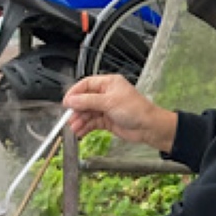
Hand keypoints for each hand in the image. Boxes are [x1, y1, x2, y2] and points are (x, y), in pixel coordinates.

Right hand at [63, 75, 177, 152]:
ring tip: (74, 127)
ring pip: (87, 113)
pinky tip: (80, 131)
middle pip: (85, 100)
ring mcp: (106, 108)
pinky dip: (85, 127)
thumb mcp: (109, 102)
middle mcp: (107, 94)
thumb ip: (88, 101)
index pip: (86, 84)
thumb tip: (72, 100)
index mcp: (108, 83)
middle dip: (76, 109)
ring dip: (80, 120)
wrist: (148, 127)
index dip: (75, 93)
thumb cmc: (136, 110)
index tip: (66, 102)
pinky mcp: (107, 120)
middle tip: (69, 117)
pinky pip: (92, 122)